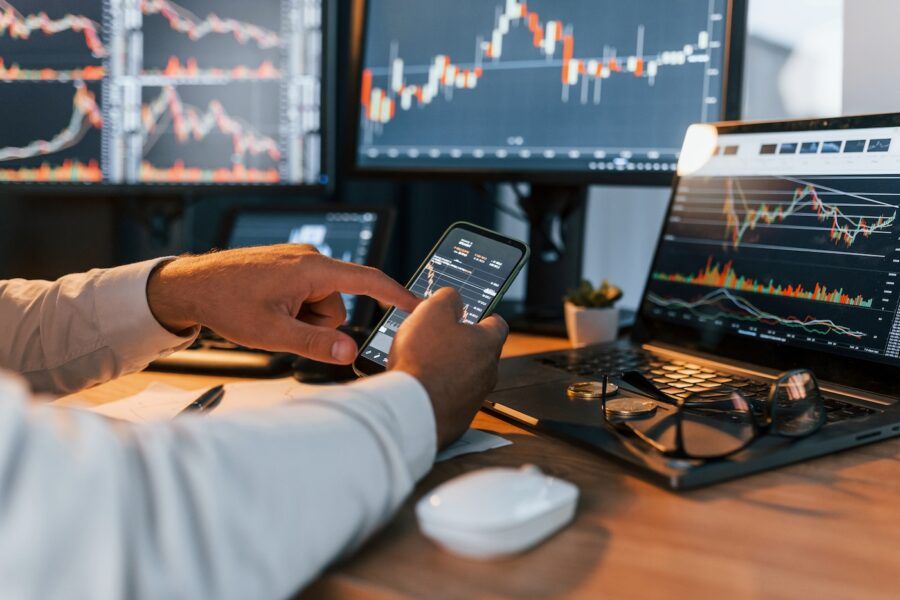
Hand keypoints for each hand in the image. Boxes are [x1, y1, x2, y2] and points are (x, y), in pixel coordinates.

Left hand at [146, 245, 418, 363]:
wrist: (191, 285)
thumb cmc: (225, 302)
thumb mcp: (271, 332)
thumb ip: (315, 343)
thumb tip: (350, 352)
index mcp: (312, 269)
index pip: (368, 280)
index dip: (397, 295)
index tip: (419, 305)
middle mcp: (310, 259)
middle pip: (338, 304)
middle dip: (317, 324)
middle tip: (281, 326)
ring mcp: (298, 261)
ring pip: (321, 304)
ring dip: (302, 319)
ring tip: (270, 316)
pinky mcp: (288, 267)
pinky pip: (306, 295)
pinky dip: (293, 309)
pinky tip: (267, 308)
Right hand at [389, 288, 508, 447]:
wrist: (411, 409)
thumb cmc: (423, 360)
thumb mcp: (433, 311)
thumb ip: (448, 297)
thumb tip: (454, 297)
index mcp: (488, 343)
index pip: (497, 323)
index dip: (482, 315)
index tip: (469, 315)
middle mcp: (488, 372)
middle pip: (479, 351)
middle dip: (460, 344)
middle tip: (436, 338)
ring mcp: (475, 397)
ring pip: (466, 376)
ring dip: (449, 369)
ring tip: (422, 364)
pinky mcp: (459, 418)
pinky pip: (451, 398)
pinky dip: (439, 391)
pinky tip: (420, 387)